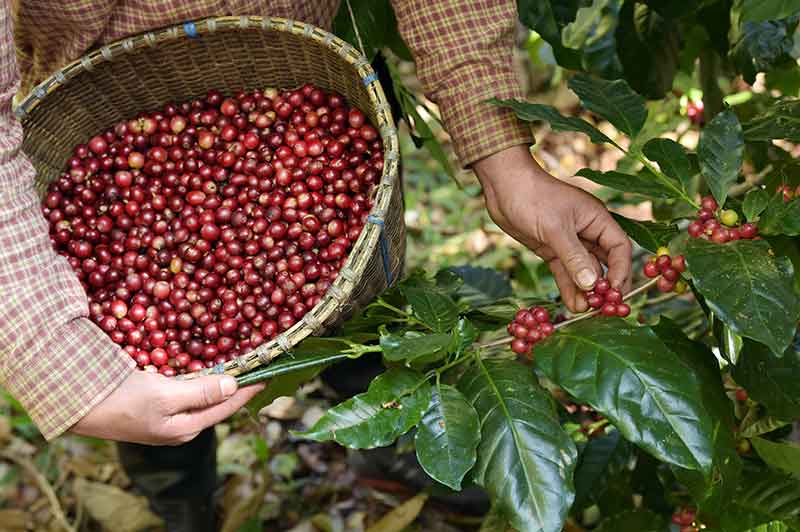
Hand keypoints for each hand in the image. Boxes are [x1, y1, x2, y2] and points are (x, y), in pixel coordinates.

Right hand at [70, 370, 264, 444]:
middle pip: (216, 403)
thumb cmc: (122, 402)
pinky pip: (185, 390)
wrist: (78, 405)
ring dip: (218, 381)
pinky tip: (204, 368)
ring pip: (201, 396)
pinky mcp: (154, 404)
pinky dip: (198, 378)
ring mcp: (166, 416)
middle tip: (255, 367)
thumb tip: (233, 386)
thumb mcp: (165, 396)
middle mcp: (180, 425)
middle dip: (236, 386)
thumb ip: (201, 392)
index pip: (226, 407)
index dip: (247, 390)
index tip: (266, 375)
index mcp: (185, 428)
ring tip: (237, 366)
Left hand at [473, 146, 631, 311]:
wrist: (503, 187)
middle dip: (604, 285)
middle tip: (602, 308)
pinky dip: (568, 287)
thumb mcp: (555, 228)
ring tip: (585, 312)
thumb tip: (591, 284)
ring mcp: (569, 242)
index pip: (619, 248)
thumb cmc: (533, 198)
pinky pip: (565, 272)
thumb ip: (574, 257)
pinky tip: (572, 305)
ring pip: (583, 271)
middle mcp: (587, 232)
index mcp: (596, 219)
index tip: (615, 292)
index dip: (621, 270)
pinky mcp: (551, 250)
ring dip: (585, 291)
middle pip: (605, 263)